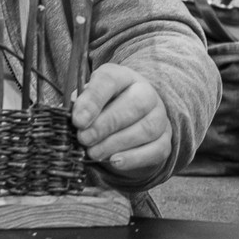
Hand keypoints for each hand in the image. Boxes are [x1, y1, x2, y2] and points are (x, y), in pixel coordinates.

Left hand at [71, 63, 171, 179]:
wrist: (127, 126)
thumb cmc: (102, 112)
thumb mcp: (87, 103)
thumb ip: (79, 106)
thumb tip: (73, 116)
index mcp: (122, 77)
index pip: (110, 80)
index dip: (93, 100)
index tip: (78, 120)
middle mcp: (146, 92)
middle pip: (135, 104)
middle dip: (105, 125)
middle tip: (84, 139)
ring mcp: (159, 116)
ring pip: (147, 128)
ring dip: (116, 143)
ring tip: (94, 153)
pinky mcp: (165, 140)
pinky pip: (156, 149)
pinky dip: (134, 158)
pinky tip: (115, 161)